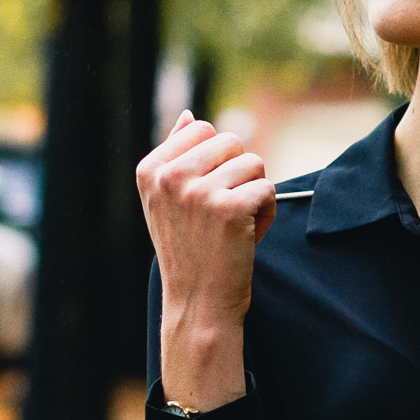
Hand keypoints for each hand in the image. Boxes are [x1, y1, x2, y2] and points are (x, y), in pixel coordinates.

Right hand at [136, 112, 276, 411]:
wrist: (198, 303)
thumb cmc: (189, 251)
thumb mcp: (168, 202)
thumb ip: (177, 156)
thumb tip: (190, 115)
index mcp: (150, 170)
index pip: (203, 129)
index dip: (216, 161)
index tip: (205, 196)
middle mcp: (170, 177)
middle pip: (232, 141)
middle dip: (238, 174)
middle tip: (223, 213)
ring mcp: (199, 192)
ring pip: (254, 163)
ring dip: (254, 193)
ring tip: (235, 226)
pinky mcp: (230, 208)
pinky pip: (269, 188)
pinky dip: (268, 213)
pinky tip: (248, 236)